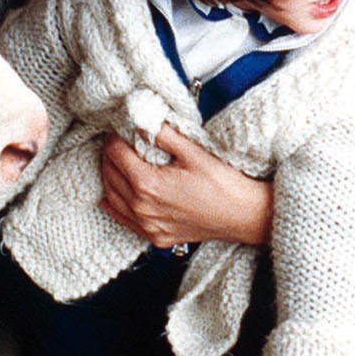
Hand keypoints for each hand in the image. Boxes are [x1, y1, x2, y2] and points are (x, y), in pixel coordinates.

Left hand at [97, 124, 273, 248]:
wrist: (244, 215)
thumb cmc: (224, 184)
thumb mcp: (194, 150)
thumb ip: (163, 134)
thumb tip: (142, 119)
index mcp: (148, 184)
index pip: (115, 153)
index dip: (115, 136)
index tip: (120, 127)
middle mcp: (142, 208)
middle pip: (110, 174)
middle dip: (110, 154)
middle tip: (117, 140)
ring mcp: (148, 225)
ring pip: (112, 197)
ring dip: (110, 176)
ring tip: (116, 161)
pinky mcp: (156, 236)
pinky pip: (124, 219)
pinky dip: (116, 203)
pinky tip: (116, 194)